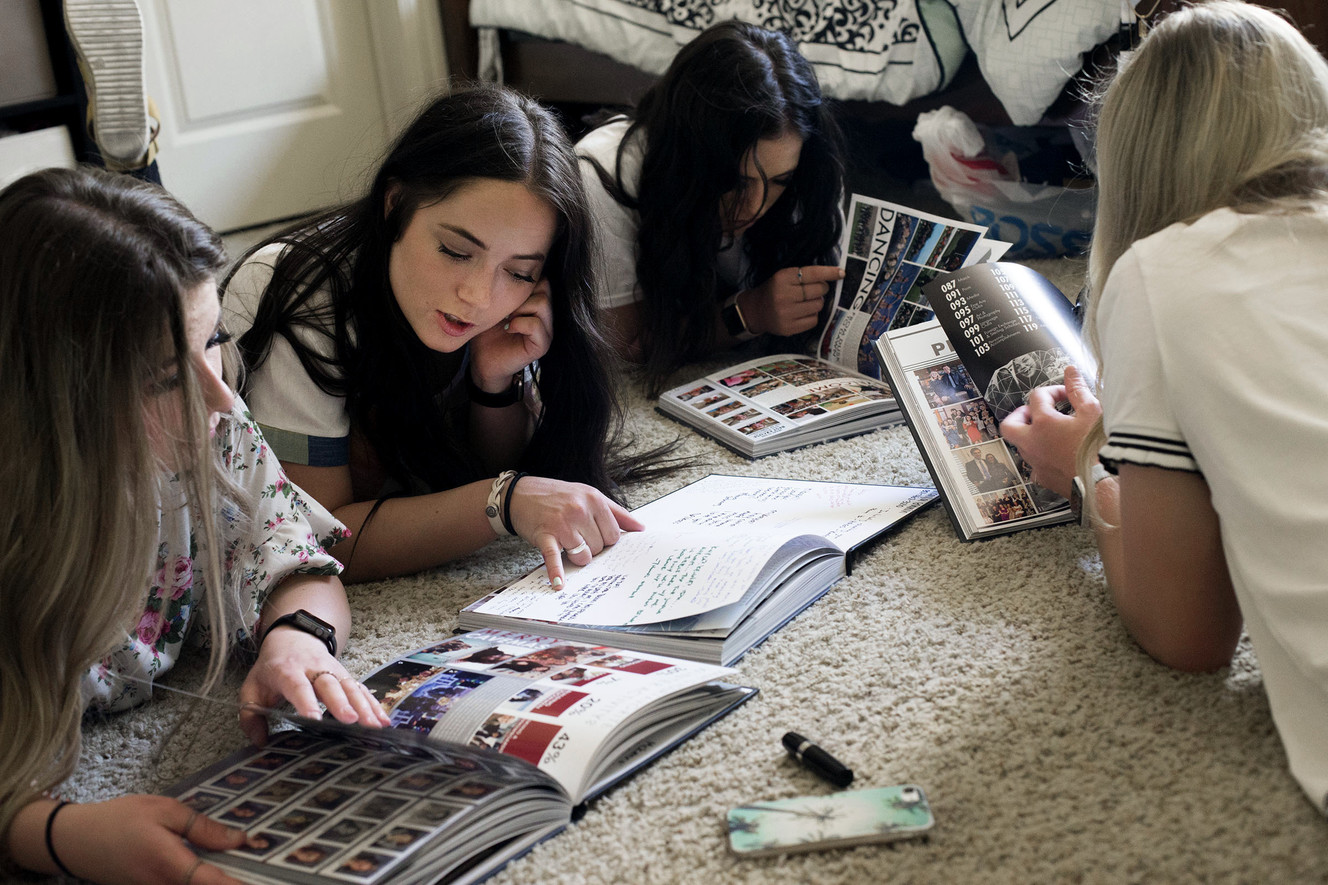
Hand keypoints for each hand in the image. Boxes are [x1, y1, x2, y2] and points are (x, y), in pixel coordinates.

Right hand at [45, 796, 247, 884]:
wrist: (75, 841)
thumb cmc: (119, 819)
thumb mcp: (164, 810)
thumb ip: (203, 827)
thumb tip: (238, 840)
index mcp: (168, 863)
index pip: (211, 883)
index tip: (262, 883)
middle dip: (230, 882)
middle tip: (257, 871)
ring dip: (213, 881)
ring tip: (238, 867)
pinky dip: (197, 880)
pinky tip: (210, 868)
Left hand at [239, 628, 388, 745]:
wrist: (293, 638)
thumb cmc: (273, 669)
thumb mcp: (252, 688)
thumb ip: (250, 715)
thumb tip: (261, 742)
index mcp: (288, 672)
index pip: (298, 687)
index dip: (306, 702)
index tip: (314, 719)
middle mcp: (314, 670)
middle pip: (330, 685)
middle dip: (341, 702)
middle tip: (351, 720)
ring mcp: (333, 671)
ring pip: (350, 687)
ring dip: (363, 706)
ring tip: (374, 725)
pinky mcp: (346, 676)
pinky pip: (361, 690)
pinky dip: (374, 704)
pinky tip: (383, 720)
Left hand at [469, 280, 552, 391]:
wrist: (482, 362)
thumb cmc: (487, 333)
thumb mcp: (496, 305)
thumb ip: (506, 289)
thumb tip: (506, 267)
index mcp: (537, 304)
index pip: (542, 279)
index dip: (524, 282)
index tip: (506, 294)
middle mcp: (546, 316)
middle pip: (545, 287)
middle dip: (522, 294)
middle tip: (506, 309)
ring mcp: (546, 331)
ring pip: (542, 303)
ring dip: (520, 309)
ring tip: (508, 319)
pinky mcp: (542, 345)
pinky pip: (536, 324)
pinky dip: (520, 324)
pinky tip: (509, 329)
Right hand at [507, 475, 644, 588]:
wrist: (519, 494)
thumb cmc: (556, 496)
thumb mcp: (588, 495)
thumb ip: (616, 512)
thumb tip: (640, 528)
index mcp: (594, 499)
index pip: (613, 534)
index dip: (606, 540)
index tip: (595, 537)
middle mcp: (580, 510)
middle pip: (599, 547)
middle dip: (591, 548)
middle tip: (577, 537)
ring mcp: (562, 523)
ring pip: (584, 556)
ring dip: (577, 557)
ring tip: (567, 545)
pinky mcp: (545, 536)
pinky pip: (554, 558)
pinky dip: (556, 572)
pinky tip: (559, 584)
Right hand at [738, 265, 843, 336]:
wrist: (755, 311)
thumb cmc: (775, 290)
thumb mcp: (784, 277)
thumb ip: (804, 275)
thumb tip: (832, 277)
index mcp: (782, 278)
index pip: (812, 273)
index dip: (829, 272)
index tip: (841, 273)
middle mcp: (783, 295)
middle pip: (819, 290)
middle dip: (821, 289)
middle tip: (813, 290)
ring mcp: (786, 313)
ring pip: (818, 305)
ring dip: (816, 303)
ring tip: (805, 302)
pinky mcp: (789, 328)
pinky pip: (813, 320)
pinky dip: (812, 315)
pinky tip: (801, 313)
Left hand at [999, 365, 1100, 498]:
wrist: (1105, 485)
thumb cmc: (1100, 449)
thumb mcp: (1093, 412)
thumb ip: (1078, 390)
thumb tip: (1070, 372)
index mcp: (1043, 423)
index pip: (1037, 397)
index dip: (1053, 391)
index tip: (1067, 394)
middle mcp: (1032, 443)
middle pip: (1010, 424)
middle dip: (1020, 414)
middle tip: (1036, 411)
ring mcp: (1035, 463)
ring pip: (1021, 445)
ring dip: (1031, 435)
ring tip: (1051, 431)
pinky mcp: (1043, 479)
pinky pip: (1034, 464)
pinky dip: (1041, 456)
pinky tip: (1056, 454)